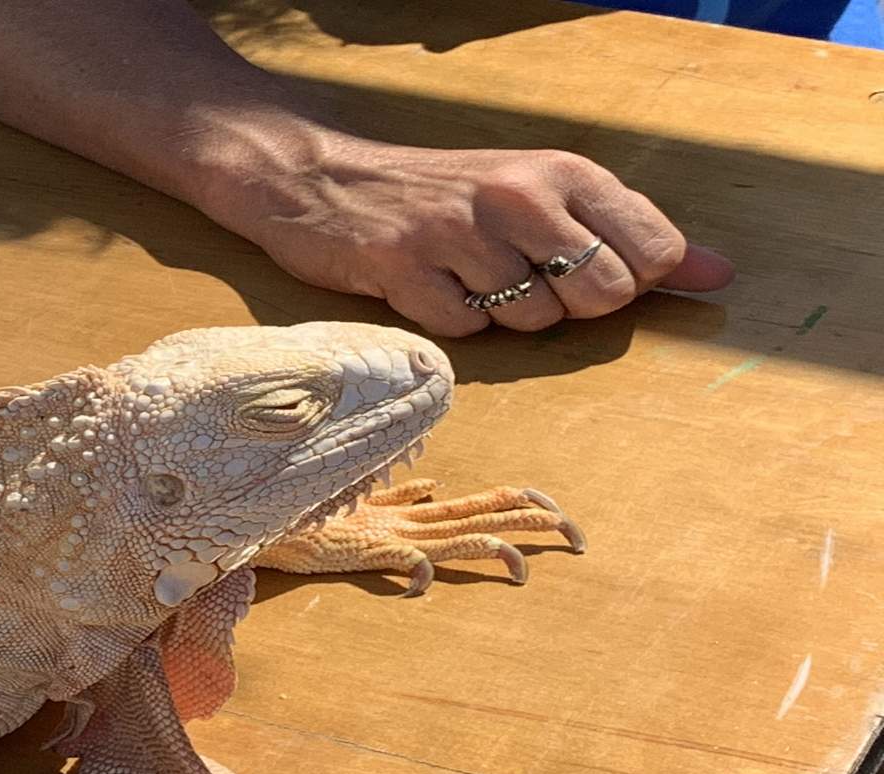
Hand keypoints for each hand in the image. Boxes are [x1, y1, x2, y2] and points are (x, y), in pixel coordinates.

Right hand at [195, 132, 735, 336]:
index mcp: (561, 172)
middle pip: (600, 295)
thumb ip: (631, 234)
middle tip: (518, 278)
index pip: (651, 252)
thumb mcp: (543, 196)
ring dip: (504, 315)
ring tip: (467, 277)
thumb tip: (719, 274)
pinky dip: (452, 322)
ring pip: (533, 319)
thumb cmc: (445, 195)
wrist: (325, 182)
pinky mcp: (406, 271)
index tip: (580, 267)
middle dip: (568, 306)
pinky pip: (465, 330)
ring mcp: (459, 234)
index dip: (626, 281)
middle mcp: (517, 196)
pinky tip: (430, 288)